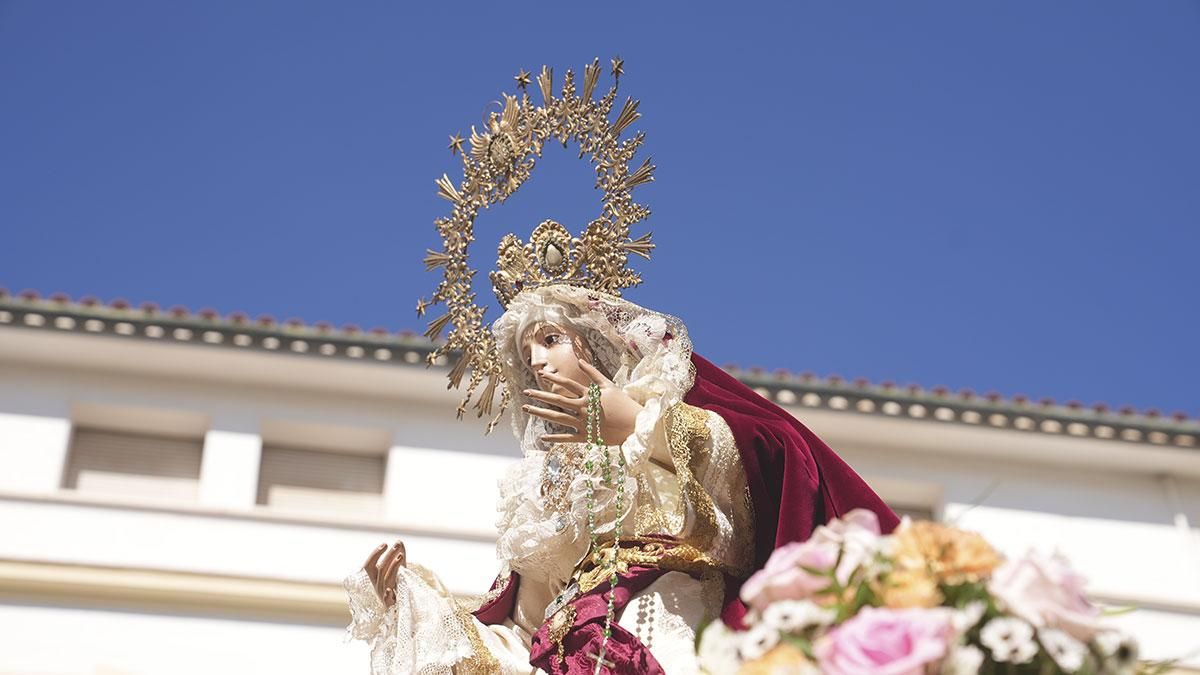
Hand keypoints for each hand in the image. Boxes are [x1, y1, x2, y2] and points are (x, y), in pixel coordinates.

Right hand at [363, 540, 405, 606]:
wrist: (402, 607)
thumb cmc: (399, 587)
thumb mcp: (400, 571)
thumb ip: (399, 557)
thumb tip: (399, 541)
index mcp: (375, 578)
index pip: (369, 565)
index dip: (375, 554)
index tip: (385, 544)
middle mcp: (377, 585)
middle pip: (380, 569)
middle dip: (388, 555)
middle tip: (396, 545)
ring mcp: (383, 595)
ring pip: (386, 579)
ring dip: (393, 566)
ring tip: (401, 556)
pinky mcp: (390, 604)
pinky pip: (387, 599)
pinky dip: (388, 594)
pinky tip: (390, 590)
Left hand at [522, 361, 643, 445]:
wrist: (636, 426)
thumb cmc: (624, 404)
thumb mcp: (609, 386)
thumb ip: (593, 373)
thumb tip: (580, 361)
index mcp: (590, 395)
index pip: (568, 384)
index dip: (554, 378)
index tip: (540, 375)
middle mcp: (584, 408)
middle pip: (557, 400)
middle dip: (540, 395)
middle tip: (525, 392)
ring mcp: (584, 423)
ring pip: (558, 418)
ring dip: (541, 413)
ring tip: (527, 409)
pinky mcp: (587, 437)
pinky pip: (567, 438)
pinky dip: (555, 438)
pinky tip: (542, 438)